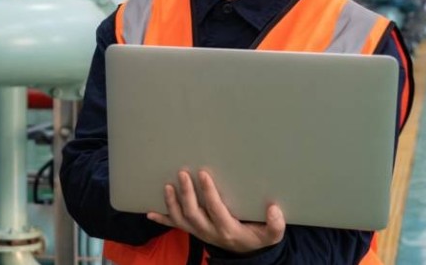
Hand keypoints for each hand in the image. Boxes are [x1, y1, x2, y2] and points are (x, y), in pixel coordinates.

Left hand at [146, 170, 285, 254]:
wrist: (245, 252)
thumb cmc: (257, 237)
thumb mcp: (271, 235)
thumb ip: (276, 225)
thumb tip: (274, 209)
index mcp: (228, 229)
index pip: (216, 209)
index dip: (209, 193)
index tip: (204, 174)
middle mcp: (210, 232)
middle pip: (193, 214)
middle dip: (186, 194)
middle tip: (182, 173)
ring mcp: (199, 232)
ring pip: (181, 220)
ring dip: (172, 203)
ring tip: (168, 186)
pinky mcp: (193, 231)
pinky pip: (175, 226)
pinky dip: (162, 220)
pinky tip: (149, 212)